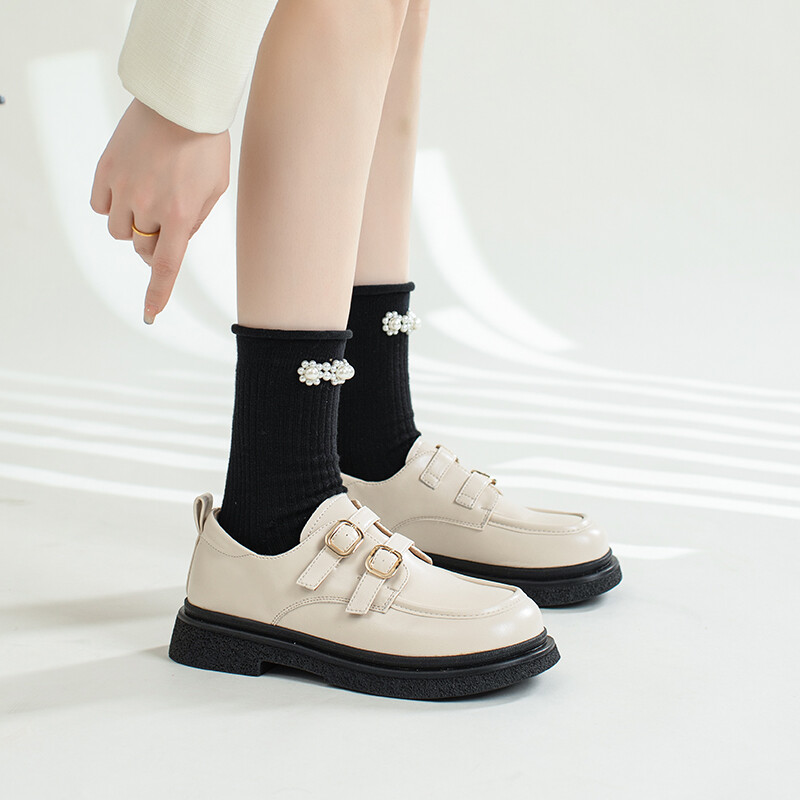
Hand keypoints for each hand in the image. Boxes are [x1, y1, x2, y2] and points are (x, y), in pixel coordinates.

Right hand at [90, 98, 230, 323]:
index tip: (150, 314)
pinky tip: (127, 188)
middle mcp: (149, 206)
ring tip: (148, 198)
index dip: (157, 293)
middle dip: (154, 244)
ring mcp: (124, 188)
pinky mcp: (105, 170)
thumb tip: (177, 240)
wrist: (179, 100)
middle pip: (142, 249)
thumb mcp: (215, 188)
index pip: (166, 266)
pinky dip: (111, 205)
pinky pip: (99, 206)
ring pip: (119, 231)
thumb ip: (196, 219)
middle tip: (166, 221)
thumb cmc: (206, 144)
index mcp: (182, 215)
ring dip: (132, 225)